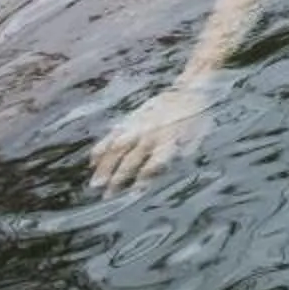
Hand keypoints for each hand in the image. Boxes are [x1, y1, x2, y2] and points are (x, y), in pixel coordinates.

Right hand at [90, 82, 212, 192]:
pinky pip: (111, 135)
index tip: (132, 194)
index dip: (143, 180)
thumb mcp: (194, 142)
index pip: (153, 165)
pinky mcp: (130, 118)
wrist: (189, 92)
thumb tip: (159, 176)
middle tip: (107, 197)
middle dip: (118, 180)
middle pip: (131, 161)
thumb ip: (177, 159)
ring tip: (95, 185)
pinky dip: (101, 148)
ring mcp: (138, 126)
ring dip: (104, 167)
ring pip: (116, 149)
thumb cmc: (195, 121)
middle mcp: (152, 135)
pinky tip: (92, 162)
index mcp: (170, 142)